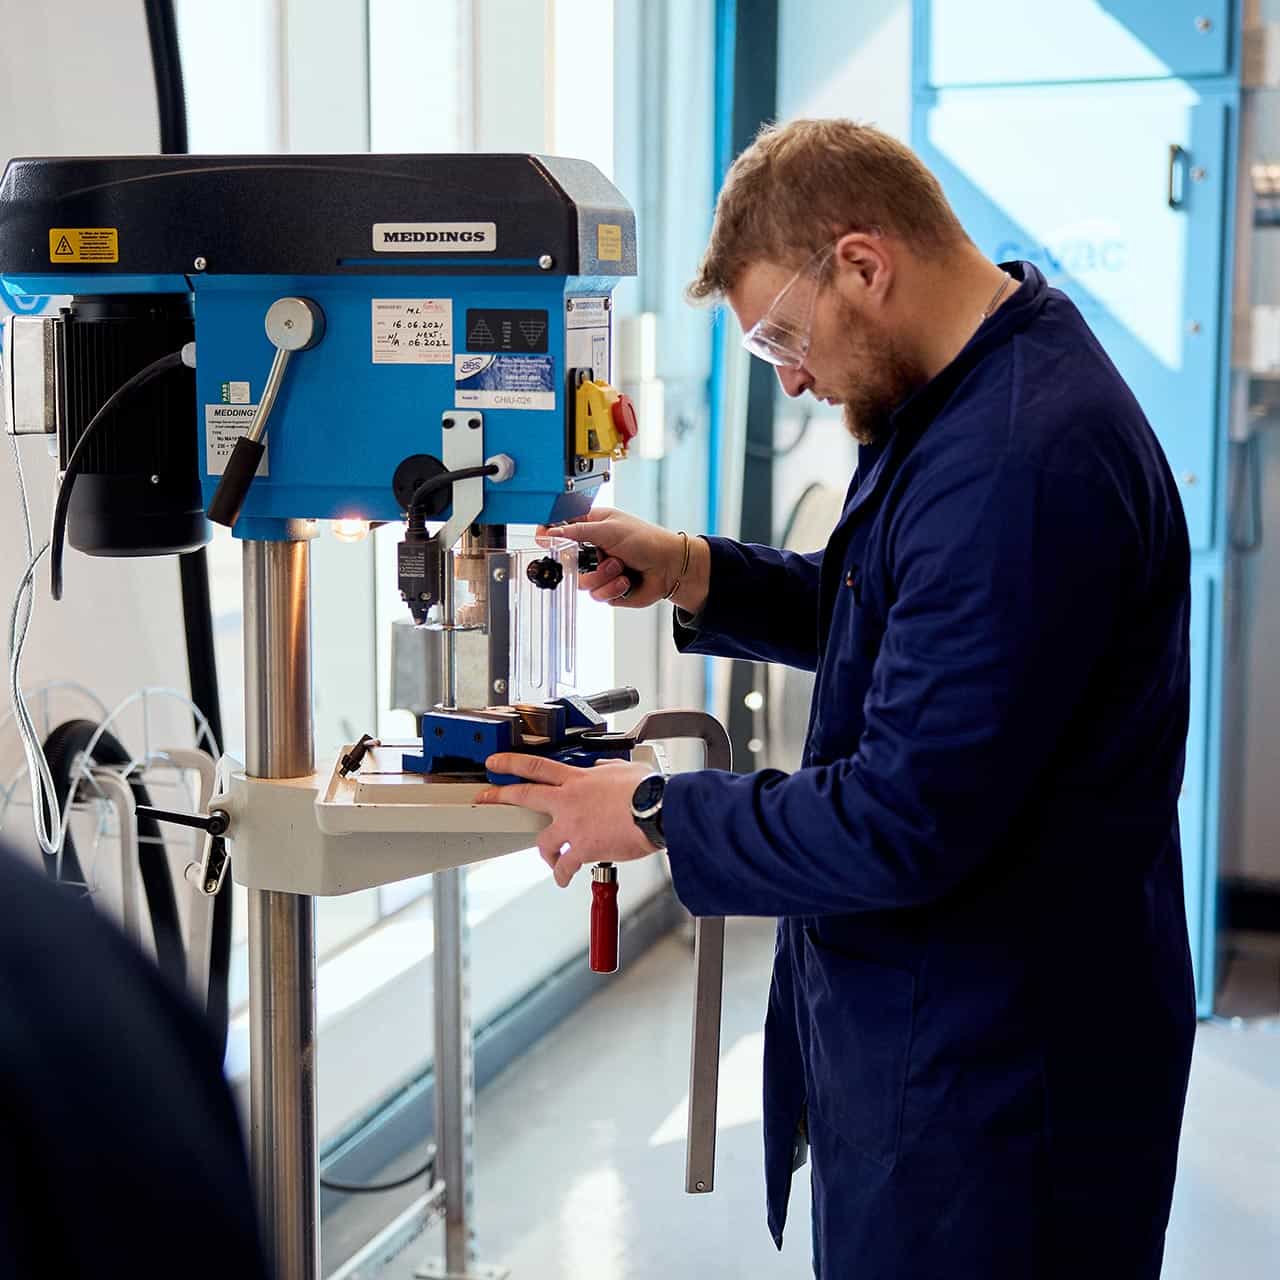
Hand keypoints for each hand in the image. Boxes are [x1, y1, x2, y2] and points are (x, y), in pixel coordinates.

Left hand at [475, 755, 659, 886]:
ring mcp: (573, 824)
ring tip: (548, 859)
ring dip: (543, 852)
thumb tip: (602, 769)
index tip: (496, 763)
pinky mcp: (583, 847)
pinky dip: (562, 874)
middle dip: (500, 796)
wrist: (658, 810)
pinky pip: (565, 865)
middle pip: (525, 795)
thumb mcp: (622, 770)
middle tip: (484, 798)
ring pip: (542, 840)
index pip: (537, 766)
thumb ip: (606, 770)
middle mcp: (570, 799)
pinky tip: (564, 878)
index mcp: (579, 779)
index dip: (511, 763)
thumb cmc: (648, 789)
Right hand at [542, 509, 709, 613]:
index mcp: (592, 526)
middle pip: (567, 561)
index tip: (544, 539)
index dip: (551, 534)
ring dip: (603, 576)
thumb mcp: (609, 528)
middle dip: (584, 563)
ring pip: (582, 582)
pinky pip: (597, 595)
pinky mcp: (608, 589)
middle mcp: (594, 549)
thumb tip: (551, 531)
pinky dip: (612, 588)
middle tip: (597, 557)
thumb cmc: (647, 540)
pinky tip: (626, 580)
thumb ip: (577, 530)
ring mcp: (600, 570)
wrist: (670, 567)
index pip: (562, 528)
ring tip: (620, 567)